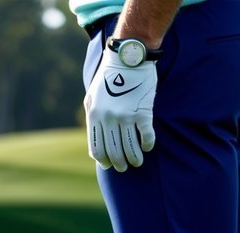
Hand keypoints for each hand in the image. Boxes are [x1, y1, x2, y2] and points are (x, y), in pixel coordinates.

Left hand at [84, 48, 156, 171]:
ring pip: (129, 146)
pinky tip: (148, 147)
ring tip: (137, 162)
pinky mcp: (142, 111)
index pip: (97, 147)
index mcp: (94, 116)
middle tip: (124, 168)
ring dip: (134, 158)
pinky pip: (145, 135)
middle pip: (113, 151)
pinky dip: (147, 144)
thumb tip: (94, 141)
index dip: (103, 160)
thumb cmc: (109, 78)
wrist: (128, 58)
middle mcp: (108, 118)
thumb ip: (92, 118)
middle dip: (119, 163)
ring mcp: (125, 115)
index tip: (109, 165)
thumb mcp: (92, 97)